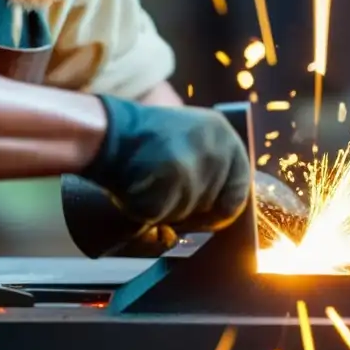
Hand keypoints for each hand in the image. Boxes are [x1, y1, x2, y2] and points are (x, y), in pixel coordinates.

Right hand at [81, 95, 251, 232]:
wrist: (108, 132)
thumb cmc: (146, 141)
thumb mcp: (190, 139)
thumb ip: (212, 167)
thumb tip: (228, 210)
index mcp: (223, 133)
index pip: (241, 185)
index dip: (226, 205)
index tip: (213, 214)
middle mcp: (216, 148)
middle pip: (216, 205)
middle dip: (193, 209)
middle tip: (168, 190)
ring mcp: (194, 168)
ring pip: (189, 213)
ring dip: (170, 210)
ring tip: (152, 182)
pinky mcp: (171, 186)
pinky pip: (165, 216)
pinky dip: (150, 212)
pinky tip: (140, 189)